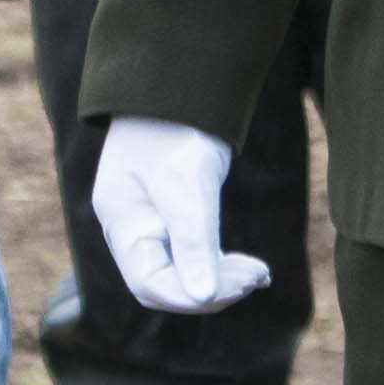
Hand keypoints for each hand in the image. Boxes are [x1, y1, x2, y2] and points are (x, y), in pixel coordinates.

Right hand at [91, 114, 263, 315]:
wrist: (179, 87)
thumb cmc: (175, 130)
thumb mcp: (186, 185)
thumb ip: (193, 242)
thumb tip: (203, 297)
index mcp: (123, 224)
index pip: (150, 284)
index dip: (193, 296)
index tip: (242, 283)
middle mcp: (132, 231)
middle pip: (165, 286)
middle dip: (211, 290)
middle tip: (256, 275)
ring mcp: (151, 225)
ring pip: (182, 276)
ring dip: (220, 280)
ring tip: (259, 273)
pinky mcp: (174, 218)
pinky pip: (193, 259)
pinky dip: (219, 266)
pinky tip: (251, 267)